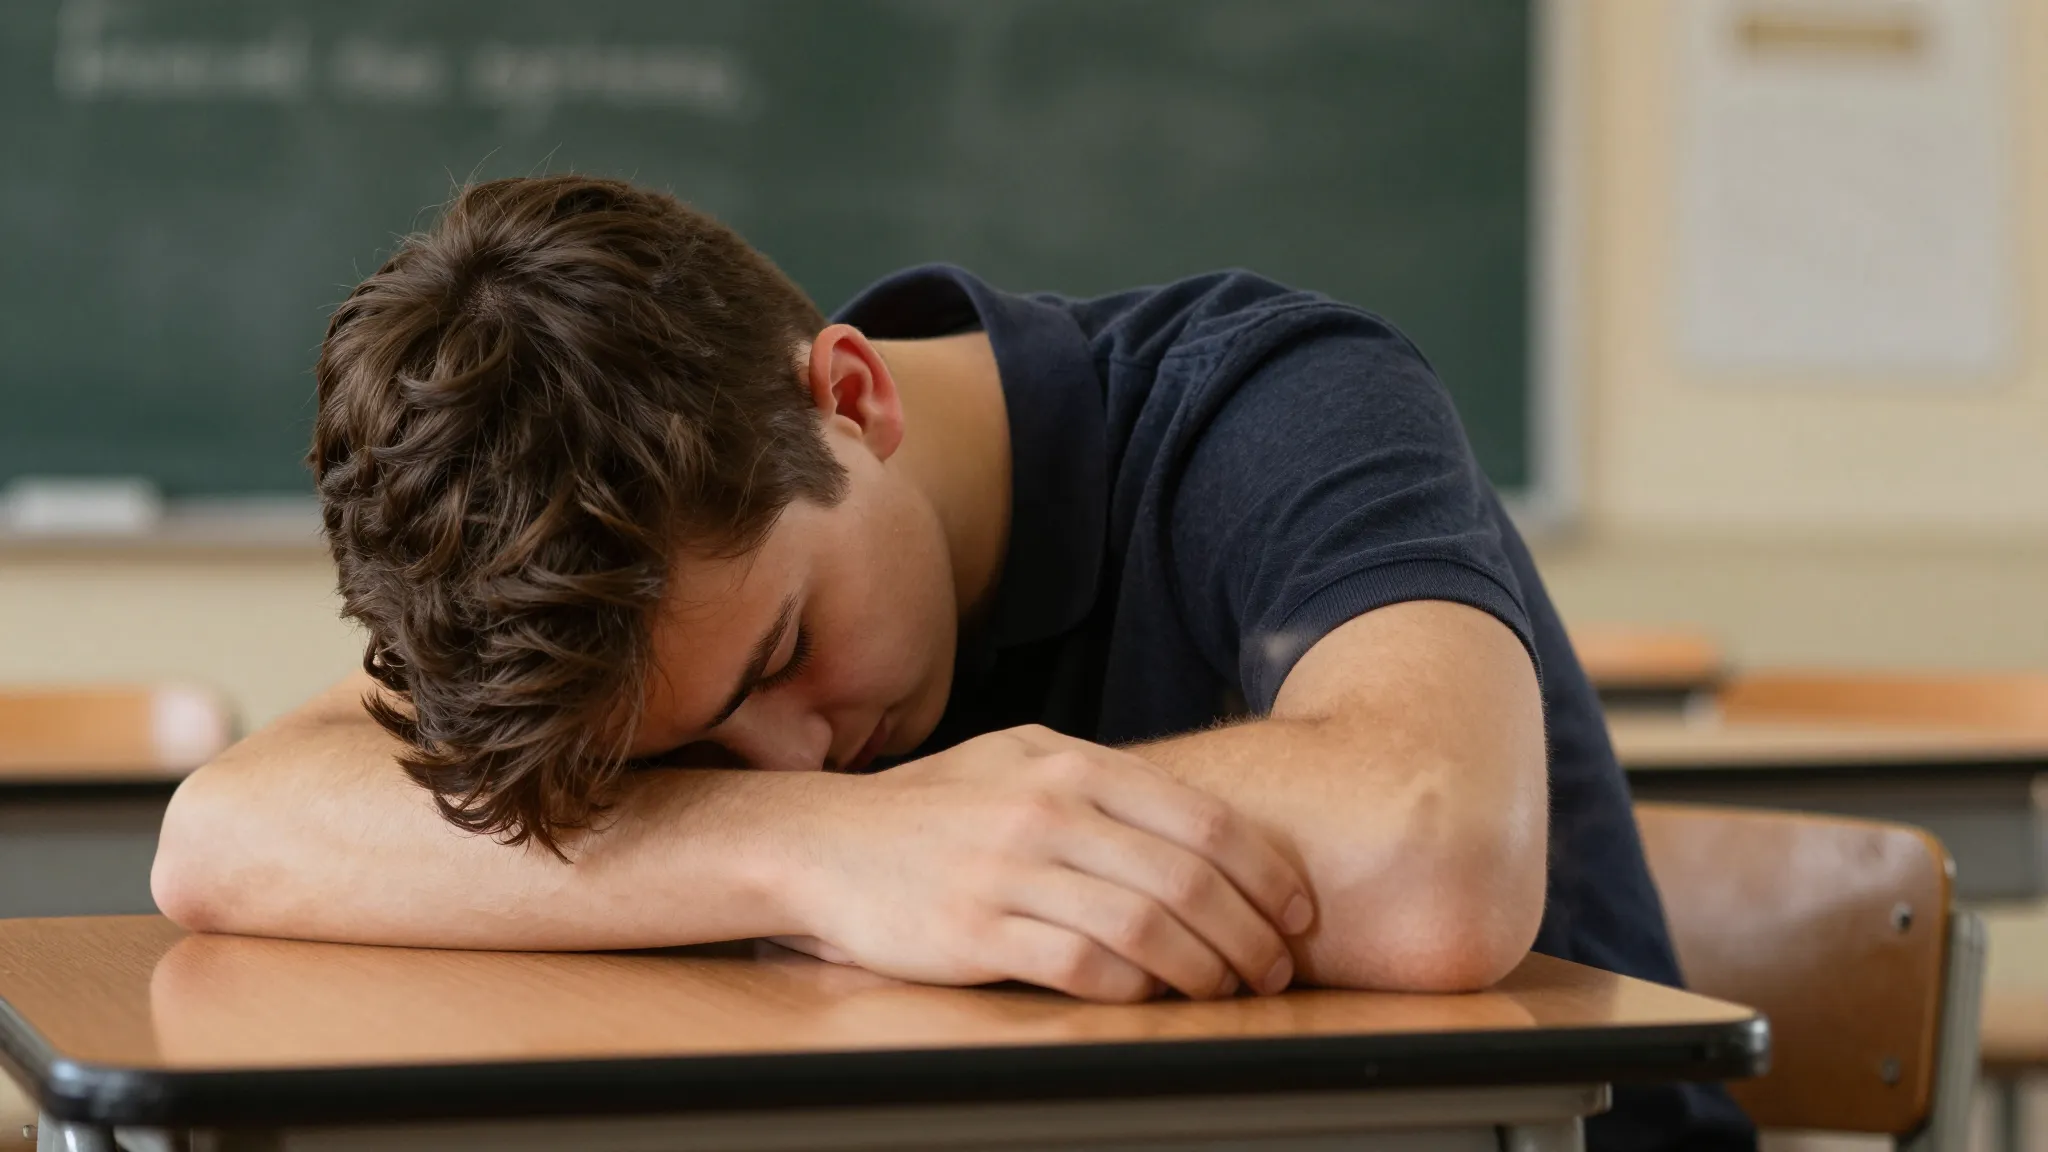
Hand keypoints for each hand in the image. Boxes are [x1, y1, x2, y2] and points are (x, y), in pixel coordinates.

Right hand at [782, 725, 1313, 1002]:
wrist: (826, 842)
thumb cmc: (935, 809)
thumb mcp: (1021, 762)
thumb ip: (1104, 783)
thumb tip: (1202, 830)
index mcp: (1071, 764)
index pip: (1202, 819)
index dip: (1265, 872)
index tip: (1296, 911)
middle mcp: (1048, 809)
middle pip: (1187, 876)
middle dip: (1250, 932)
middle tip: (1275, 968)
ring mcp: (1011, 868)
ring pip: (1145, 923)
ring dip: (1203, 968)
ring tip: (1228, 991)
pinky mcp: (976, 928)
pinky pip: (1081, 963)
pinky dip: (1133, 987)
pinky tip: (1152, 998)